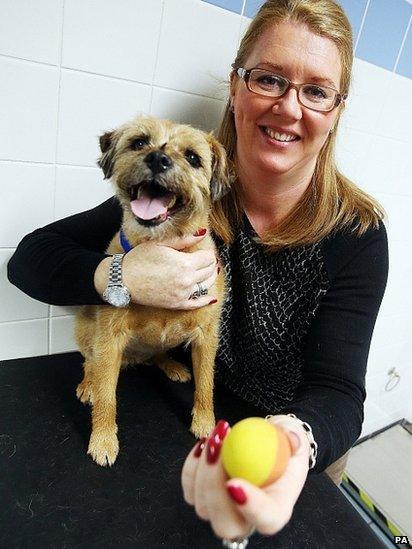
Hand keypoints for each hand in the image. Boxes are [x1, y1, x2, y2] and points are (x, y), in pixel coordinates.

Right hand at [95, 228, 218, 308]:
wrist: (122, 280)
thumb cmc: (139, 259)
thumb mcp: (161, 244)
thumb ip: (184, 239)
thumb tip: (202, 233)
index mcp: (185, 263)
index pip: (209, 258)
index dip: (208, 253)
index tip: (204, 251)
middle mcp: (187, 280)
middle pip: (209, 271)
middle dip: (210, 264)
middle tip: (206, 260)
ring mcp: (182, 294)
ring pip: (206, 286)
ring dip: (209, 278)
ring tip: (208, 272)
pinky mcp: (176, 304)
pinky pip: (197, 304)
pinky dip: (205, 300)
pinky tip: (210, 298)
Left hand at [181, 416, 310, 541]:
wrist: (265, 443)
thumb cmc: (282, 444)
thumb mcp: (294, 436)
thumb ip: (294, 437)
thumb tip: (292, 438)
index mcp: (276, 509)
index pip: (266, 519)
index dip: (250, 506)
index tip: (235, 483)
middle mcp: (247, 518)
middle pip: (225, 522)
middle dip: (214, 486)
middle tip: (218, 447)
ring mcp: (222, 510)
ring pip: (202, 505)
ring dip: (202, 468)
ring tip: (217, 435)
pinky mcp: (203, 496)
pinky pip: (189, 488)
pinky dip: (192, 465)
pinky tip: (204, 443)